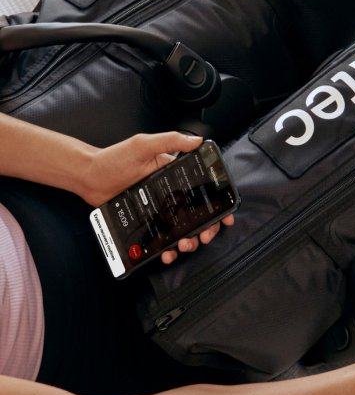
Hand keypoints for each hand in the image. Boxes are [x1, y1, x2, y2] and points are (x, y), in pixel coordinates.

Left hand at [78, 131, 234, 262]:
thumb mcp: (143, 145)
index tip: (226, 215)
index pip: (203, 190)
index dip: (218, 203)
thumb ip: (170, 141)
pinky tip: (166, 253)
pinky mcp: (147, 223)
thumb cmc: (114, 158)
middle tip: (205, 235)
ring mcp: (159, 210)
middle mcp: (170, 194)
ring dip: (189, 241)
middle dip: (207, 228)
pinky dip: (167, 249)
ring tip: (185, 245)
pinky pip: (162, 239)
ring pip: (183, 230)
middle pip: (198, 215)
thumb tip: (197, 141)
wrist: (89, 177)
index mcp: (174, 176)